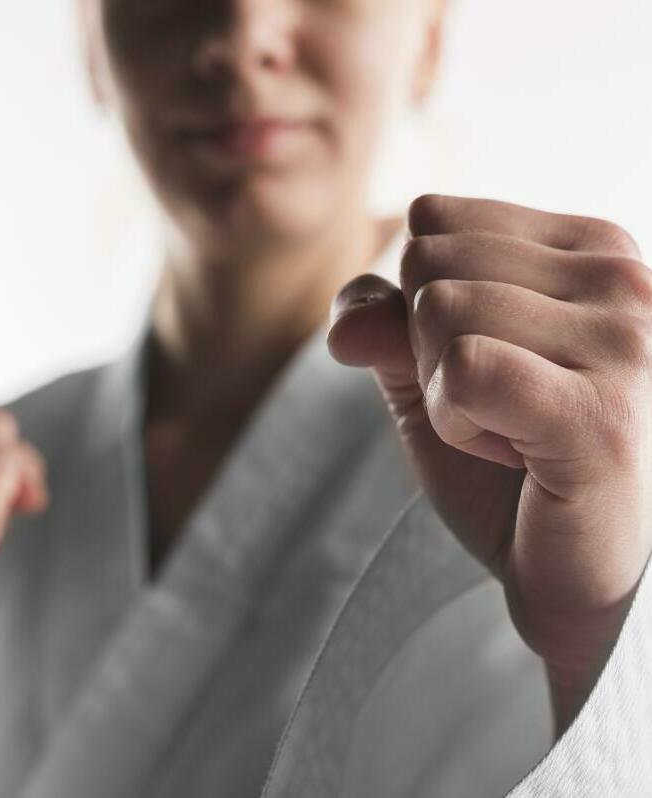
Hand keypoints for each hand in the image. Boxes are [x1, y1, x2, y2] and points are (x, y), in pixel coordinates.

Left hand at [327, 195, 651, 731]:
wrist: (574, 568)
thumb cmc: (512, 464)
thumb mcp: (429, 374)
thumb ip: (384, 324)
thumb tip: (344, 327)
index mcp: (588, 247)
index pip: (433, 220)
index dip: (421, 303)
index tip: (484, 361)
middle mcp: (620, 275)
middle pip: (428, 261)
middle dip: (429, 348)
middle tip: (498, 406)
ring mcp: (621, 341)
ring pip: (438, 311)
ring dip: (444, 392)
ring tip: (512, 432)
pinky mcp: (599, 414)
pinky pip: (463, 370)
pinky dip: (456, 423)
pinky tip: (515, 456)